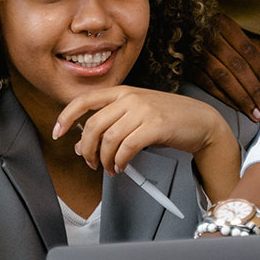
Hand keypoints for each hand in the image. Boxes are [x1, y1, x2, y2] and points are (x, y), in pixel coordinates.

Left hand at [55, 86, 240, 198]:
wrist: (201, 121)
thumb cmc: (167, 119)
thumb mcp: (136, 114)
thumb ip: (111, 125)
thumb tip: (81, 145)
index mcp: (122, 91)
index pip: (84, 100)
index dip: (66, 116)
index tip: (58, 132)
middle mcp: (130, 98)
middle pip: (93, 125)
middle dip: (87, 149)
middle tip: (91, 163)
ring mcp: (143, 110)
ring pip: (109, 139)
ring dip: (105, 160)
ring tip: (110, 168)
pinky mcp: (155, 126)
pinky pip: (126, 148)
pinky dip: (120, 162)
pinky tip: (122, 166)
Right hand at [187, 14, 259, 121]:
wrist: (179, 30)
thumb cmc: (213, 35)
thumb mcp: (234, 36)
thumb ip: (256, 52)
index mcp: (223, 24)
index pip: (248, 51)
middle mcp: (208, 36)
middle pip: (237, 65)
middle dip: (254, 88)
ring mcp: (194, 52)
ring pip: (223, 77)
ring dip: (242, 98)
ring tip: (255, 112)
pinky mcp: (186, 66)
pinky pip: (208, 85)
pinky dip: (225, 98)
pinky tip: (237, 108)